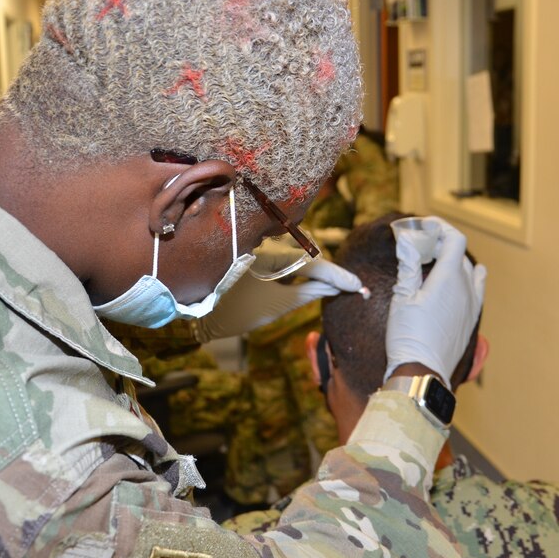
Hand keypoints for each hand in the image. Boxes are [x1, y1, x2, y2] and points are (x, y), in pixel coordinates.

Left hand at [193, 256, 361, 341]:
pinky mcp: (257, 256)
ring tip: (341, 287)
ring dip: (318, 273)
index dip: (339, 277)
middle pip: (309, 259)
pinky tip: (315, 283)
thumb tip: (335, 287)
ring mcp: (263, 250)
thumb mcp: (277, 304)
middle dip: (331, 274)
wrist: (200, 311)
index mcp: (273, 254)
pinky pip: (287, 261)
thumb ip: (309, 292)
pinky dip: (302, 272)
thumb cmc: (236, 309)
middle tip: (355, 288)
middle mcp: (269, 246)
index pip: (315, 265)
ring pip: (299, 259)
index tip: (359, 286)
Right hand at [384, 217, 486, 387]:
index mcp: (450, 278)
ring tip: (434, 264)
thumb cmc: (408, 335)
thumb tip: (406, 238)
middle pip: (460, 254)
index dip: (440, 227)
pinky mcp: (471, 319)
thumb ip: (408, 264)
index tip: (423, 226)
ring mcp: (472, 305)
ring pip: (470, 272)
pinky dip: (465, 280)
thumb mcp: (402, 296)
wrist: (422, 372)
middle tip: (419, 244)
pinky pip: (475, 290)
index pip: (455, 239)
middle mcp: (467, 288)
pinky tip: (452, 285)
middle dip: (442, 243)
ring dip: (454, 262)